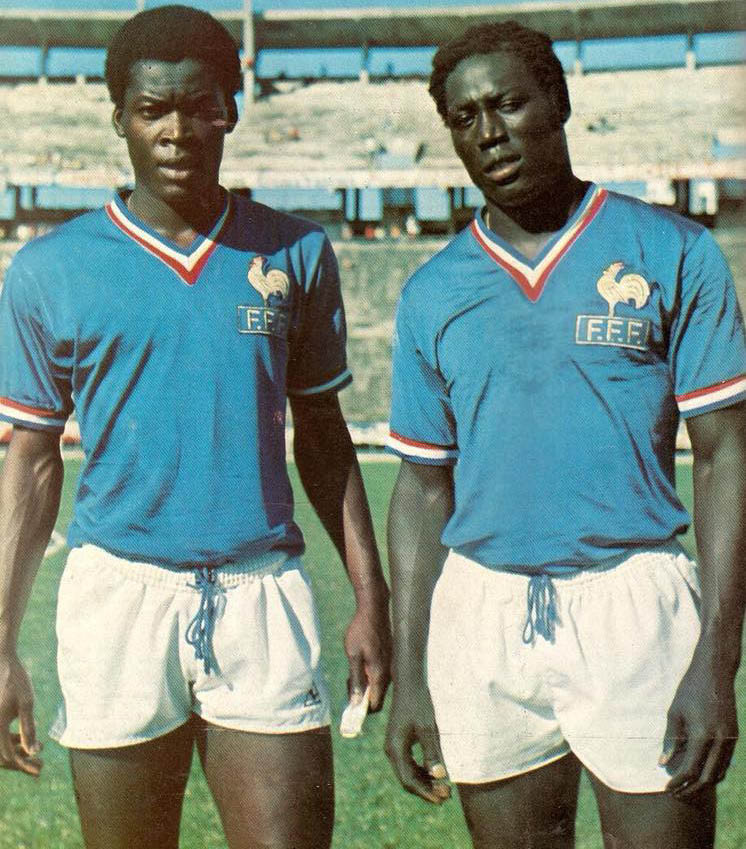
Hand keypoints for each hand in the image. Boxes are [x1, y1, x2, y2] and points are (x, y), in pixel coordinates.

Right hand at [0, 651, 41, 776]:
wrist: (1, 661)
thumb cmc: (16, 680)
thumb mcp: (26, 703)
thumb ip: (28, 728)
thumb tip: (33, 751)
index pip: (8, 756)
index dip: (24, 765)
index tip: (39, 770)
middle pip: (2, 754)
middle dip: (21, 762)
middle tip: (40, 766)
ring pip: (1, 746)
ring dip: (17, 751)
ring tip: (39, 751)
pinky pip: (1, 736)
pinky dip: (13, 740)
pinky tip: (30, 736)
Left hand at [344, 587, 391, 711]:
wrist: (374, 609)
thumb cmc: (361, 631)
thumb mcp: (353, 655)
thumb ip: (355, 680)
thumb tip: (355, 702)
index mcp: (380, 674)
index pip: (375, 705)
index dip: (362, 709)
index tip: (349, 702)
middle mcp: (389, 672)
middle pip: (377, 696)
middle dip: (362, 696)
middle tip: (347, 683)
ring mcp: (391, 665)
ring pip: (378, 685)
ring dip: (365, 684)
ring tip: (352, 671)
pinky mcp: (389, 658)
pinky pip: (380, 674)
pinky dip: (370, 675)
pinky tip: (360, 662)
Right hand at [385, 681, 450, 803]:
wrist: (409, 684)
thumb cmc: (418, 703)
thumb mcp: (427, 728)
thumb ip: (432, 752)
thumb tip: (439, 776)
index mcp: (395, 749)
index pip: (409, 780)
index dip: (426, 792)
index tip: (443, 798)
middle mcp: (391, 751)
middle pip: (407, 779)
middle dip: (426, 790)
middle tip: (446, 796)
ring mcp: (394, 746)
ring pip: (407, 773)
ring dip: (424, 782)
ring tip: (443, 787)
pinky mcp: (399, 742)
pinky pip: (408, 763)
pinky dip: (421, 772)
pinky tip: (435, 773)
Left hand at [661, 648, 737, 798]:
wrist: (715, 673)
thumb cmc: (689, 690)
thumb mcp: (675, 712)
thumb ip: (670, 740)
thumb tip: (663, 764)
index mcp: (702, 735)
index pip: (691, 769)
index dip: (678, 781)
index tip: (667, 787)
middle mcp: (720, 741)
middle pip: (707, 778)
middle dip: (691, 789)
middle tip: (676, 793)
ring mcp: (730, 740)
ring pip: (719, 773)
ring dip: (703, 783)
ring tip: (686, 786)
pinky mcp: (734, 736)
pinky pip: (725, 762)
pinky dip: (713, 772)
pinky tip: (700, 772)